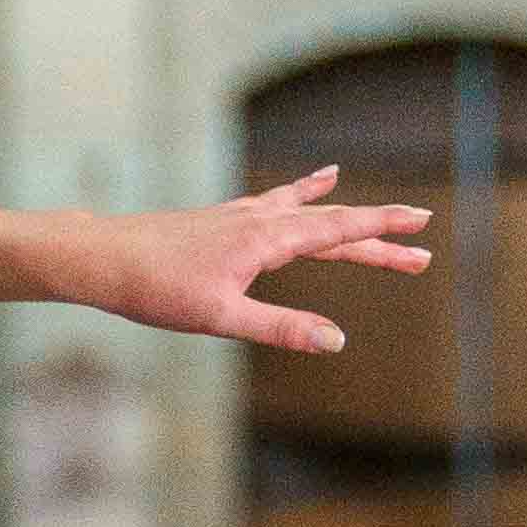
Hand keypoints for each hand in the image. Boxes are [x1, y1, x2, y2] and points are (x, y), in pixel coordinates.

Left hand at [92, 161, 433, 355]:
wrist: (104, 258)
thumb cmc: (157, 289)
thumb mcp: (222, 318)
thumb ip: (281, 328)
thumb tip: (335, 340)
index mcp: (267, 240)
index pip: (339, 229)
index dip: (383, 229)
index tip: (422, 226)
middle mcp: (260, 219)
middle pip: (332, 225)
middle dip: (377, 239)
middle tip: (421, 252)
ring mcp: (241, 216)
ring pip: (305, 213)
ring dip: (343, 217)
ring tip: (374, 209)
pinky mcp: (223, 221)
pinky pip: (276, 202)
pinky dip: (301, 194)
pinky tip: (306, 186)